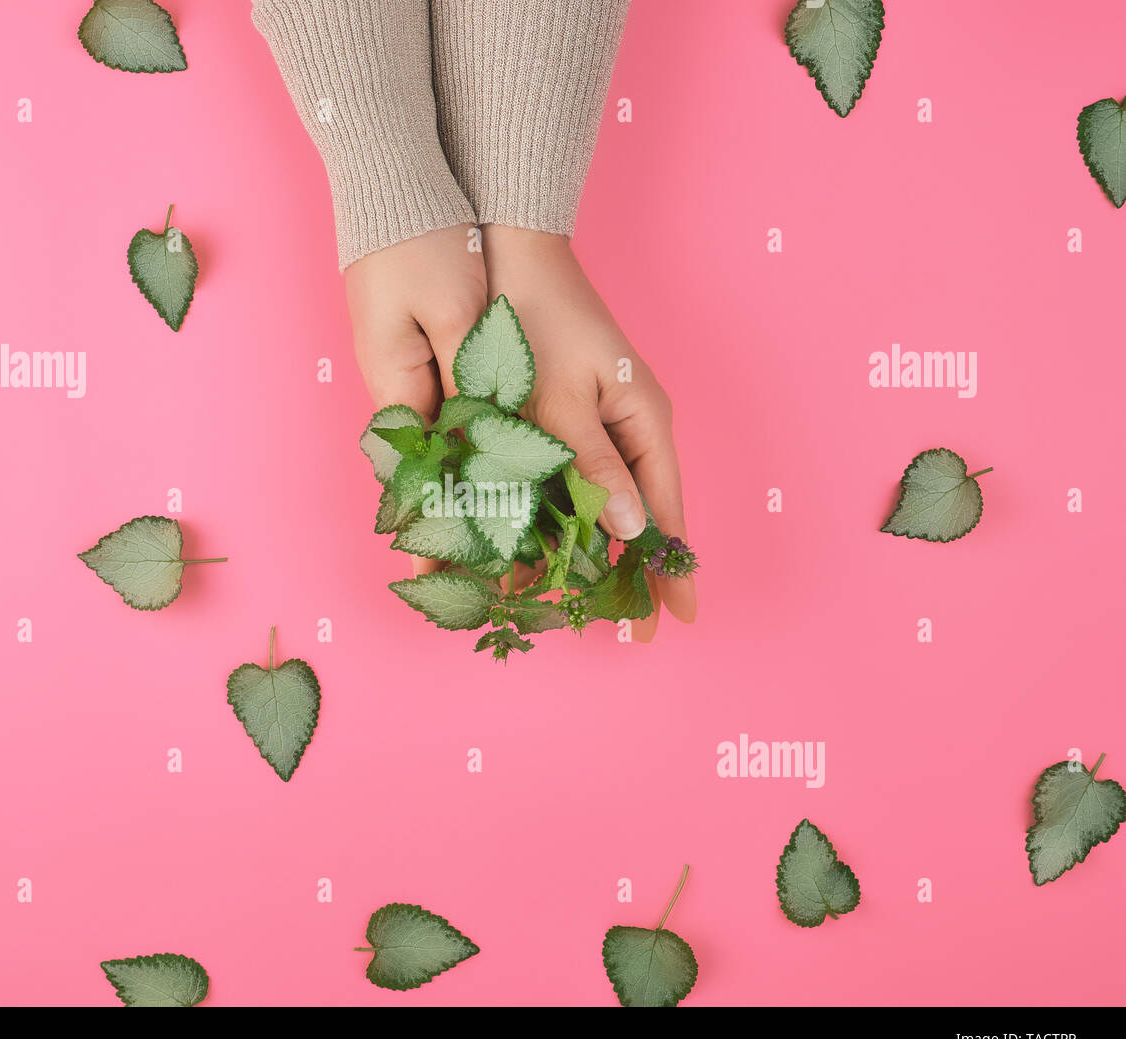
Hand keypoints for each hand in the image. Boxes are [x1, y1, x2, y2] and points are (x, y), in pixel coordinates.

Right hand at [345, 224, 487, 576]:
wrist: (398, 184)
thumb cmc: (425, 241)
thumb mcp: (459, 312)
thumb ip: (477, 382)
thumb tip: (493, 446)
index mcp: (399, 388)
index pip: (419, 476)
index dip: (435, 529)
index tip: (439, 581)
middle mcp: (396, 393)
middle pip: (426, 474)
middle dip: (449, 527)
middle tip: (478, 581)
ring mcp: (405, 378)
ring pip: (438, 452)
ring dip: (462, 495)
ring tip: (493, 548)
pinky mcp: (420, 362)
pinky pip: (446, 422)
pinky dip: (468, 453)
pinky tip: (491, 480)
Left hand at [480, 225, 696, 638]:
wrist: (509, 261)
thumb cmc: (537, 322)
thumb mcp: (561, 398)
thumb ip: (592, 464)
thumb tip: (631, 526)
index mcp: (645, 422)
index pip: (667, 510)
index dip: (670, 567)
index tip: (676, 619)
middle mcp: (632, 429)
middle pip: (643, 516)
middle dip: (635, 572)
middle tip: (626, 630)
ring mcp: (603, 426)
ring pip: (607, 505)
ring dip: (596, 552)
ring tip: (584, 605)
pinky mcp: (569, 422)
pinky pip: (574, 483)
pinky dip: (564, 518)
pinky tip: (547, 550)